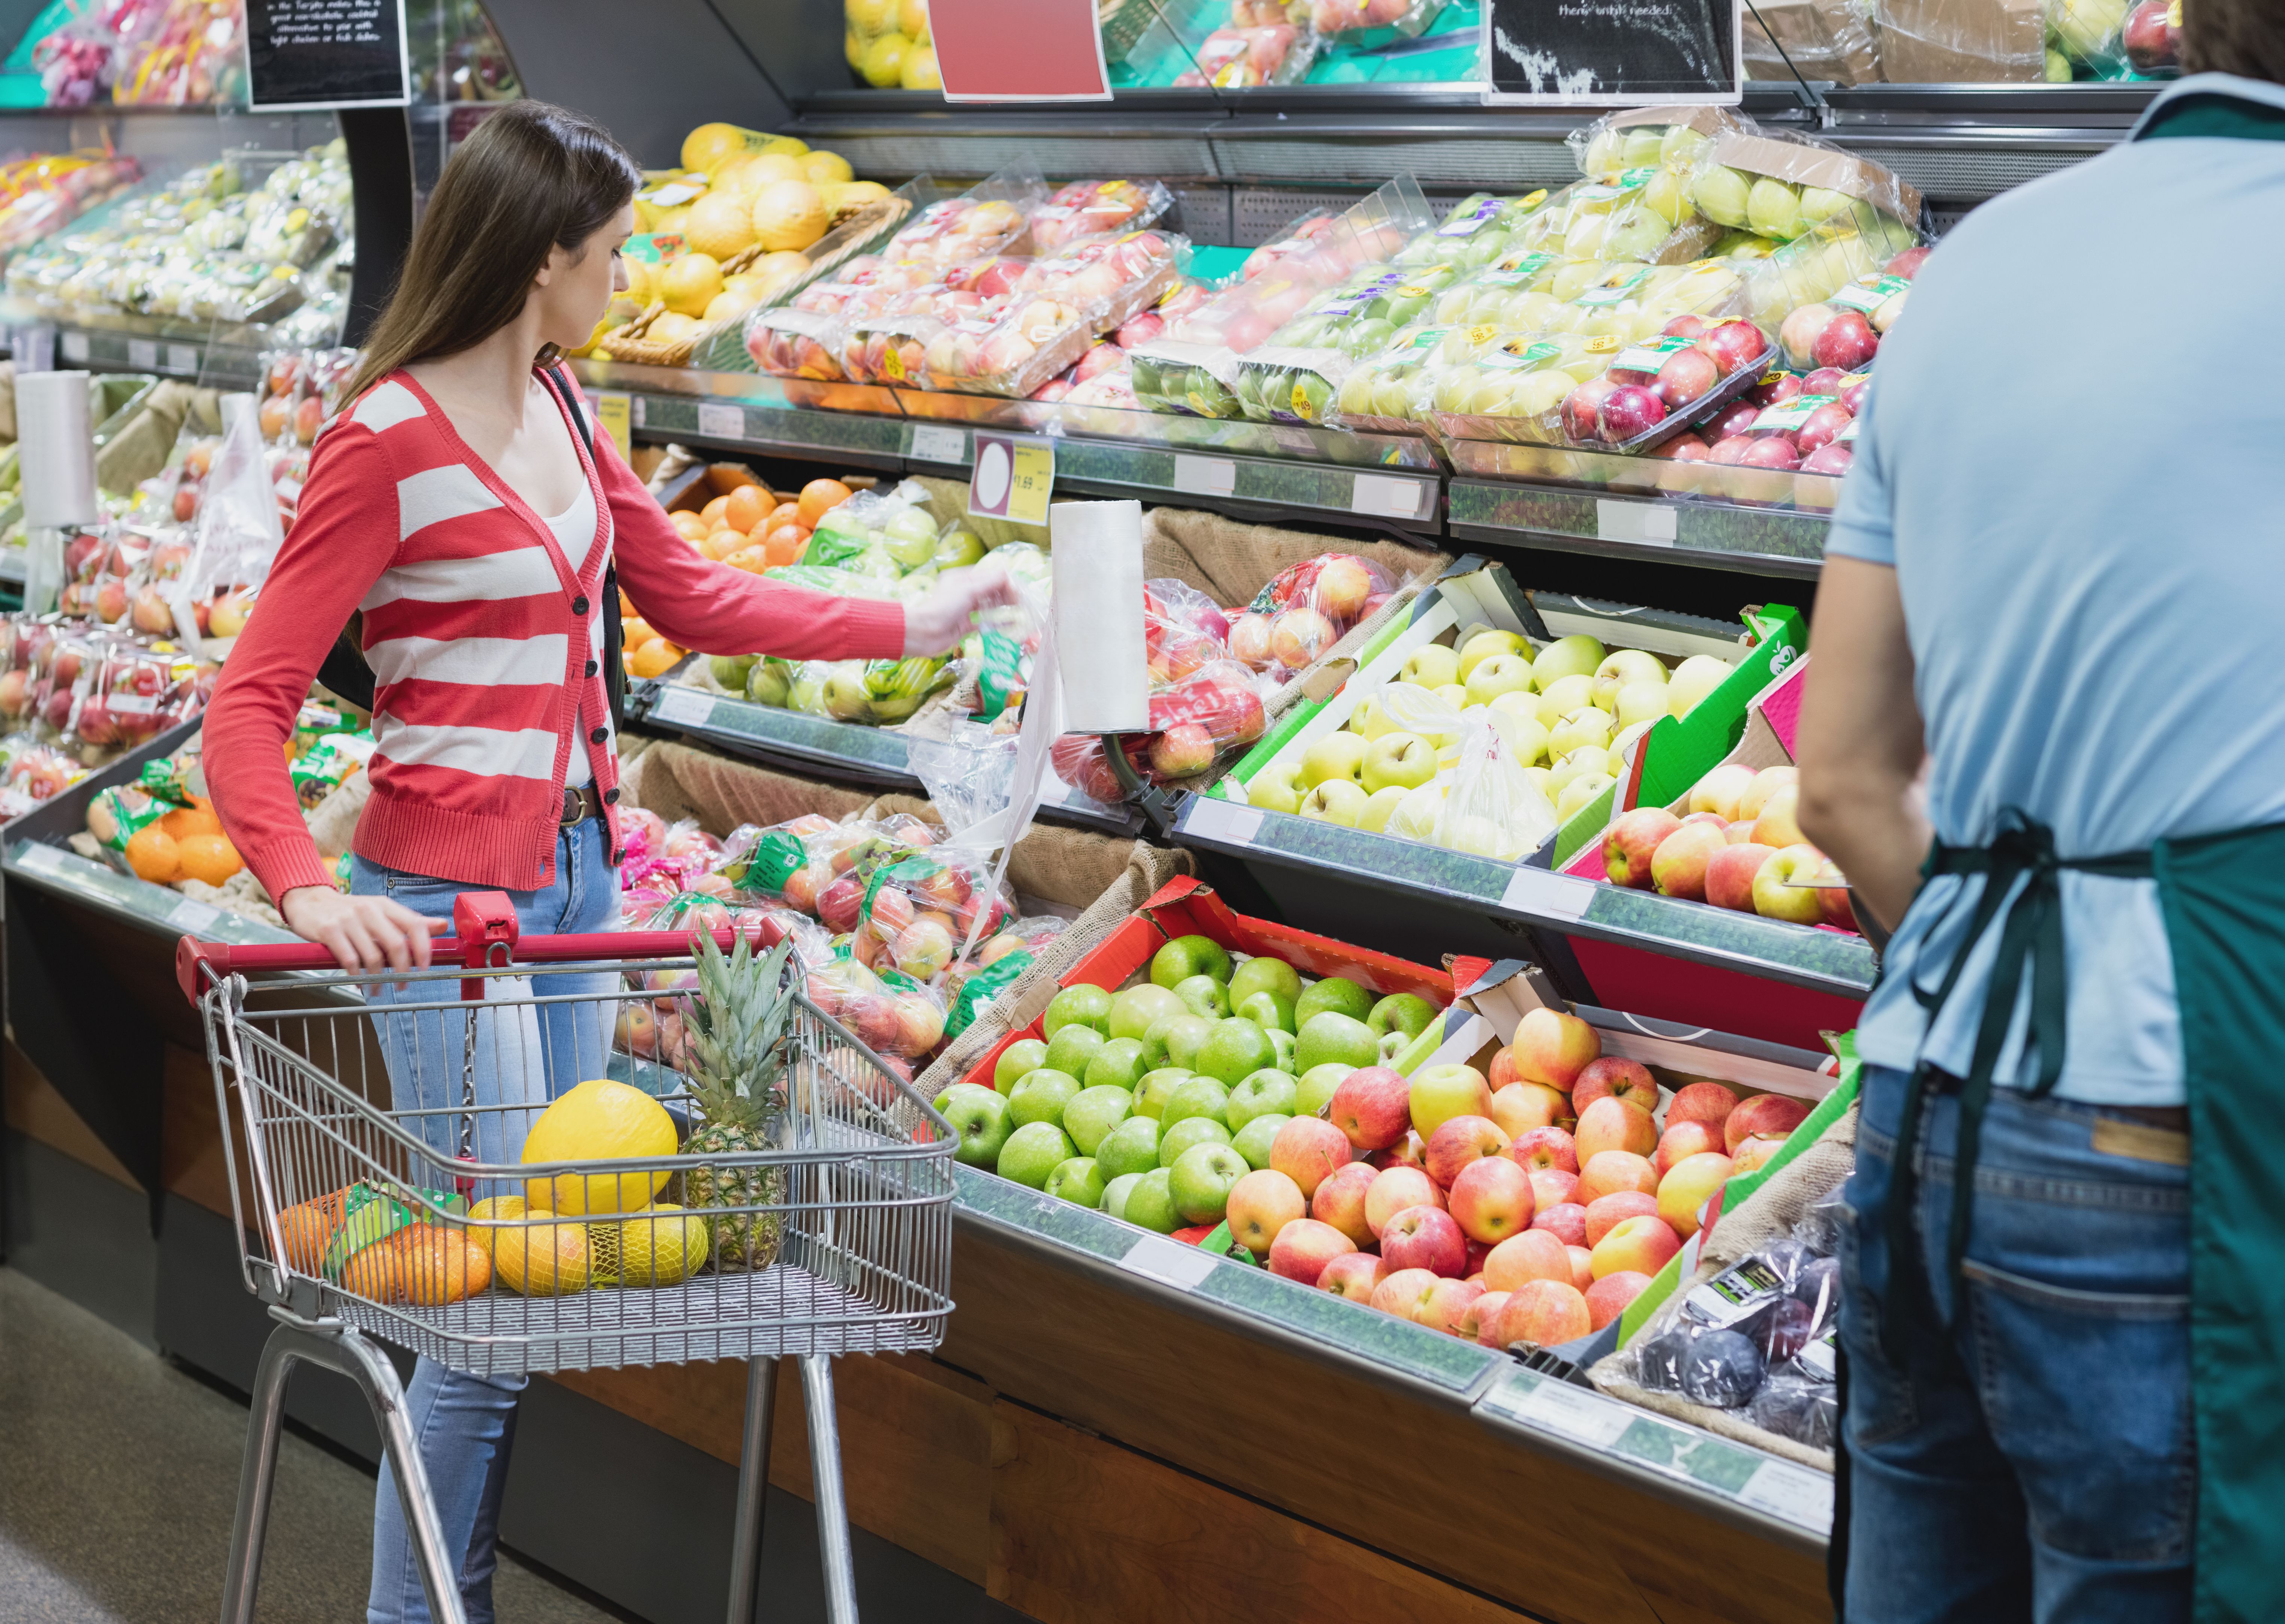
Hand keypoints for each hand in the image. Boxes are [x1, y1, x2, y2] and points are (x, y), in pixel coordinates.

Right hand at [280, 885, 444, 971]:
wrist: (309, 901)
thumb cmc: (349, 911)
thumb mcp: (381, 910)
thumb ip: (409, 921)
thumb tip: (442, 926)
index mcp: (385, 905)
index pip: (415, 924)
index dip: (424, 949)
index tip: (425, 968)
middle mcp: (369, 909)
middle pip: (396, 944)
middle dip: (402, 970)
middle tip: (402, 986)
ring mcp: (348, 919)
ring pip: (372, 956)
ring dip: (377, 979)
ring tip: (378, 989)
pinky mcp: (329, 930)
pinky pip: (349, 960)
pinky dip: (356, 975)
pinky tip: (358, 982)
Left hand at [904, 559, 1017, 656]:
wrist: (923, 633)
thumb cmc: (943, 607)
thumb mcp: (968, 590)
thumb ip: (990, 582)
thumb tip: (1008, 574)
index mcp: (962, 578)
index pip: (990, 576)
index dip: (1005, 583)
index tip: (1018, 593)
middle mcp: (964, 591)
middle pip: (991, 590)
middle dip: (1006, 597)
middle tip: (1020, 606)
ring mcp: (965, 608)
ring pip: (989, 606)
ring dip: (1003, 609)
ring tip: (1017, 615)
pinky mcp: (966, 624)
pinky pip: (985, 621)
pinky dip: (996, 623)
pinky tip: (1007, 625)